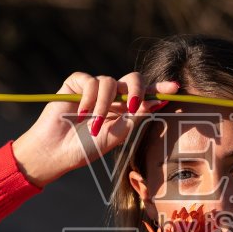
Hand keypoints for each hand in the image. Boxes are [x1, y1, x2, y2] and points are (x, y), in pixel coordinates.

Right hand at [13, 71, 179, 185]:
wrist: (57, 152)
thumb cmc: (86, 147)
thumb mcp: (117, 134)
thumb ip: (135, 116)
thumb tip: (158, 102)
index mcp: (124, 108)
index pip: (145, 95)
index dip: (159, 90)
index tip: (175, 89)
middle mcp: (111, 95)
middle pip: (132, 79)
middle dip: (137, 90)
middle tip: (133, 106)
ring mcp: (94, 88)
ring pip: (109, 82)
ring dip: (104, 106)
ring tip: (93, 125)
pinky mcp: (76, 83)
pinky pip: (90, 81)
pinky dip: (88, 98)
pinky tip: (81, 114)